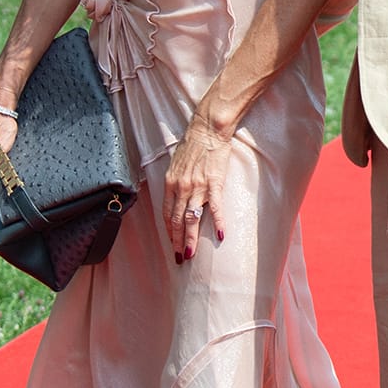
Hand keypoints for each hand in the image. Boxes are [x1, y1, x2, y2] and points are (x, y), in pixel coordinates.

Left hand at [163, 114, 229, 262]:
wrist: (208, 129)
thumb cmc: (193, 144)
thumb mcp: (176, 164)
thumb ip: (175, 181)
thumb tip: (175, 195)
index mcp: (171, 183)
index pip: (167, 214)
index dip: (169, 232)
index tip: (172, 245)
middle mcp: (181, 187)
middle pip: (176, 221)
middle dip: (177, 242)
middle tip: (179, 258)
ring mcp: (197, 186)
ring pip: (191, 218)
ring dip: (190, 239)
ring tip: (190, 254)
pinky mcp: (214, 183)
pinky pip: (216, 207)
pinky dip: (218, 222)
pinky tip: (221, 235)